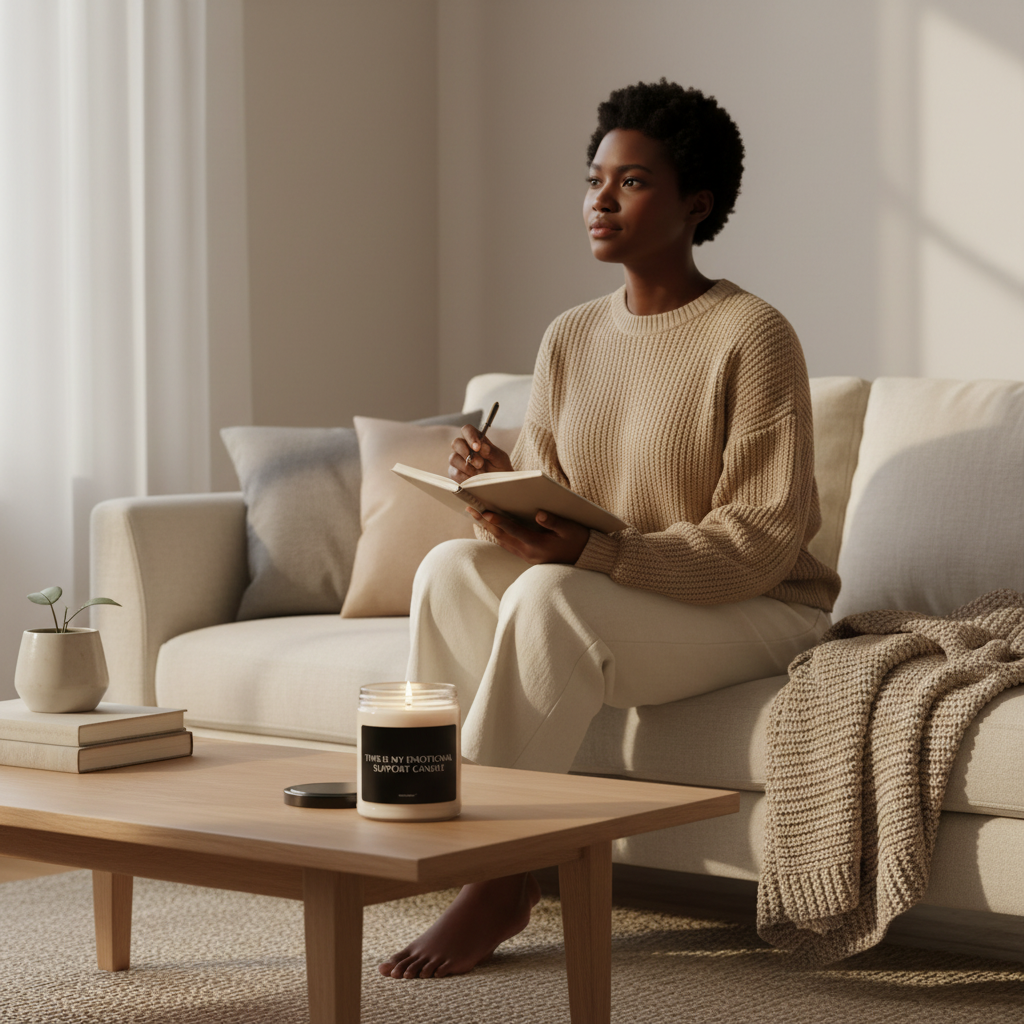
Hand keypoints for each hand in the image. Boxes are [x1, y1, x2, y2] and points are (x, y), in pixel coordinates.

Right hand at [449, 424, 512, 483]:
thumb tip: (482, 448)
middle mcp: (465, 448)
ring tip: (480, 473)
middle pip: (456, 443)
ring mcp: (458, 460)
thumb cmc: (500, 468)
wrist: (499, 485)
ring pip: (453, 458)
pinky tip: (475, 480)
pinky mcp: (455, 473)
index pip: (467, 430)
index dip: (470, 437)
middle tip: (480, 464)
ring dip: (467, 467)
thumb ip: (492, 452)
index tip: (477, 447)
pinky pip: (454, 473)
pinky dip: (465, 477)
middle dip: (466, 453)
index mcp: (477, 440)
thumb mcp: (501, 460)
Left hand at [468, 507, 589, 565]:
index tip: (486, 512)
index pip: (514, 531)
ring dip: (488, 528)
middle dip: (485, 522)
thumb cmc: (579, 541)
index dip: (499, 521)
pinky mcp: (527, 556)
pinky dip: (497, 533)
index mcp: (538, 545)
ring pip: (502, 541)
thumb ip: (555, 521)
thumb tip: (539, 514)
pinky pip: (507, 544)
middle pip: (502, 536)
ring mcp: (526, 556)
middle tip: (471, 509)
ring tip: (476, 515)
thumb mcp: (571, 529)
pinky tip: (491, 525)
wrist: (585, 560)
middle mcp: (528, 552)